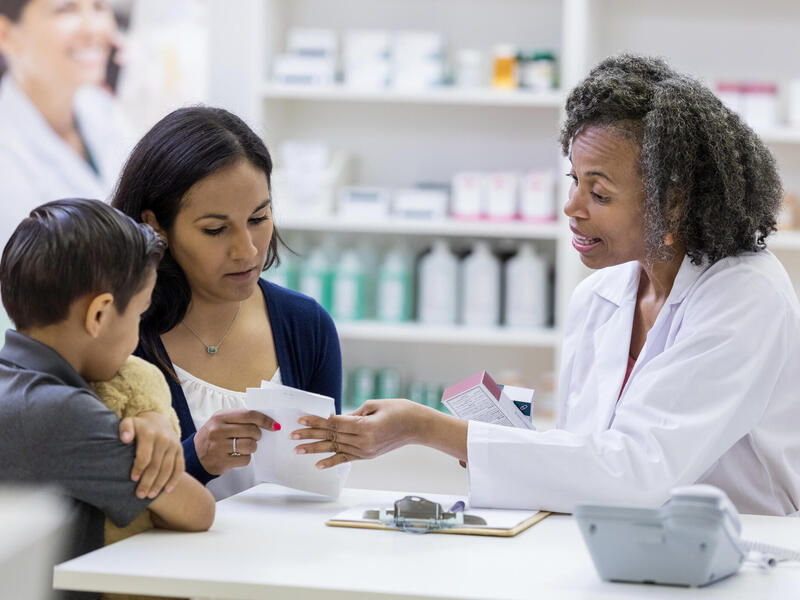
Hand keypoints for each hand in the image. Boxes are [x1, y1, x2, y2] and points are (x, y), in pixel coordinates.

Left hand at [119, 412, 183, 498]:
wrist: (158, 420)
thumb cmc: (139, 426)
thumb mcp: (129, 423)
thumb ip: (125, 429)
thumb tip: (125, 439)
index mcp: (150, 434)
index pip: (145, 456)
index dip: (138, 469)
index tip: (132, 479)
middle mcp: (164, 439)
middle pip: (156, 465)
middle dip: (148, 482)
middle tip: (140, 495)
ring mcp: (174, 445)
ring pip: (168, 468)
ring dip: (160, 484)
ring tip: (151, 496)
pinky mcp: (180, 450)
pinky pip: (180, 467)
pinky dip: (175, 480)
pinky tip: (168, 490)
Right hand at [194, 409, 278, 475]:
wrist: (193, 455)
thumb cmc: (212, 436)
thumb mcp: (220, 421)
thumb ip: (239, 418)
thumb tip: (264, 420)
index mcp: (220, 417)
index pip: (248, 415)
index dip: (264, 420)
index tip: (274, 425)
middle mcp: (218, 430)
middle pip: (251, 430)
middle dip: (258, 435)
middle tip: (255, 437)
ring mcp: (219, 446)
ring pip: (250, 445)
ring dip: (253, 447)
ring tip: (246, 446)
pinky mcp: (222, 461)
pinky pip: (245, 459)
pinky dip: (246, 458)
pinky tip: (238, 455)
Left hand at [291, 399, 432, 468]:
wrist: (418, 426)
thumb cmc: (400, 410)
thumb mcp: (375, 405)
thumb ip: (355, 414)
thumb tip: (338, 419)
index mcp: (365, 426)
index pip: (334, 424)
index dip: (316, 421)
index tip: (301, 419)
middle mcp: (363, 441)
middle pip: (332, 436)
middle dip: (310, 435)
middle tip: (292, 435)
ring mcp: (365, 451)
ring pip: (335, 448)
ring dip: (315, 449)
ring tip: (298, 450)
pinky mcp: (368, 455)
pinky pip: (346, 459)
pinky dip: (332, 461)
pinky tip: (318, 464)